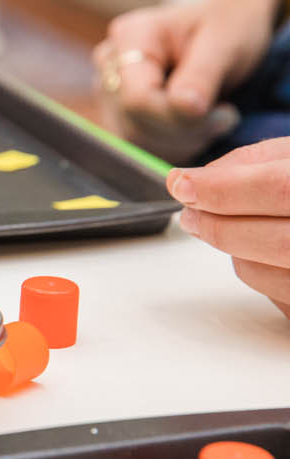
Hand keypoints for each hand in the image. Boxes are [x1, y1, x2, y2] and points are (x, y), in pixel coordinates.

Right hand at [94, 0, 281, 163]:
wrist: (228, 25)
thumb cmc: (229, 27)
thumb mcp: (225, 44)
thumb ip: (201, 76)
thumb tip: (184, 107)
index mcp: (130, 37)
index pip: (137, 99)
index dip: (177, 117)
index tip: (226, 112)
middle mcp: (108, 64)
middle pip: (133, 124)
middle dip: (186, 131)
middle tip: (227, 116)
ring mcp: (109, 91)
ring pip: (133, 141)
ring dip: (183, 143)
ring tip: (216, 119)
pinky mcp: (118, 113)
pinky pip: (138, 147)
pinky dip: (175, 147)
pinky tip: (198, 128)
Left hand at [168, 137, 289, 320]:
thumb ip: (256, 161)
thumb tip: (197, 181)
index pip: (278, 187)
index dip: (222, 188)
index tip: (181, 183)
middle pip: (275, 240)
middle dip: (219, 224)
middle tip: (192, 210)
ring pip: (267, 273)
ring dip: (235, 248)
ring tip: (232, 225)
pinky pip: (278, 297)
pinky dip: (259, 271)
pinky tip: (268, 250)